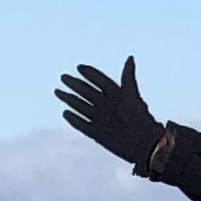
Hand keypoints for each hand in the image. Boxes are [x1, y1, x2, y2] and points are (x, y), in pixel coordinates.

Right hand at [56, 54, 164, 169]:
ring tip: (58, 91)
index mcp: (116, 95)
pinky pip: (82, 125)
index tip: (79, 67)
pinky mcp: (97, 134)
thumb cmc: (138, 117)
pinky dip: (74, 119)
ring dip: (70, 99)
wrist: (141, 142)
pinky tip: (65, 112)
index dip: (91, 74)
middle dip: (75, 85)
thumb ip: (128, 77)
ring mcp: (101, 120)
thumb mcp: (131, 94)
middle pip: (87, 93)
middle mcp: (107, 106)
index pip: (100, 81)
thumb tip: (130, 57)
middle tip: (63, 77)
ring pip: (82, 107)